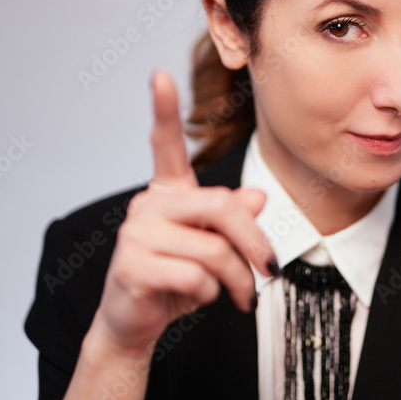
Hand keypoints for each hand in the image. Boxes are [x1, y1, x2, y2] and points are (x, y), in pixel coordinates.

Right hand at [91, 70, 277, 353]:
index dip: (162, 110)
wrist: (135, 324)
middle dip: (255, 241)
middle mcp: (147, 206)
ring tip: (237, 294)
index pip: (163, 145)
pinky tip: (200, 297)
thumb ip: (233, 220)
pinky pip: (194, 274)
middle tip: (270, 270)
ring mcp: (135, 234)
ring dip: (236, 279)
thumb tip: (256, 197)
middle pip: (221, 205)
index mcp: (166, 193)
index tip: (160, 75)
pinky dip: (210, 293)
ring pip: (213, 249)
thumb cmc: (175, 279)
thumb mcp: (212, 247)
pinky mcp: (131, 266)